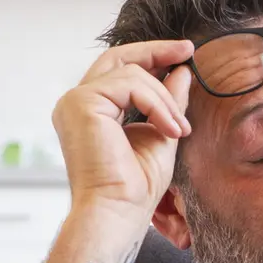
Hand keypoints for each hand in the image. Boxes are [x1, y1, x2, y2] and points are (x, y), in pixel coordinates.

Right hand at [52, 40, 194, 215]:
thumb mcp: (161, 134)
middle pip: (119, 58)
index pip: (121, 70)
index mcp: (92, 110)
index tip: (183, 54)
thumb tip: (181, 72)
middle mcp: (77, 102)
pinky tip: (171, 130)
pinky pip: (130, 84)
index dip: (152, 57)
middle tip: (188, 50)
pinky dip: (157, 104)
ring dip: (165, 99)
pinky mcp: (81, 103)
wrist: (119, 212)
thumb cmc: (136, 187)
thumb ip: (168, 103)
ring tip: (181, 129)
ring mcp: (75, 100)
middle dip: (156, 51)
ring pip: (132, 73)